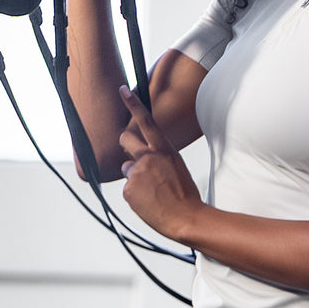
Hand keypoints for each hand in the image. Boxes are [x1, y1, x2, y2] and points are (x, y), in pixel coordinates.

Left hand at [118, 86, 202, 241]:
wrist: (185, 217)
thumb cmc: (184, 193)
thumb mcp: (176, 166)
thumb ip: (158, 157)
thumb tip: (140, 160)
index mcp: (164, 149)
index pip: (146, 120)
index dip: (133, 104)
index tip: (123, 90)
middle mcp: (148, 156)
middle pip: (125, 139)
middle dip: (124, 142)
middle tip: (128, 148)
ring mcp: (137, 172)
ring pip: (127, 169)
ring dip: (135, 178)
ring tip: (152, 191)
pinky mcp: (129, 189)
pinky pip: (128, 189)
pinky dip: (135, 195)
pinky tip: (149, 201)